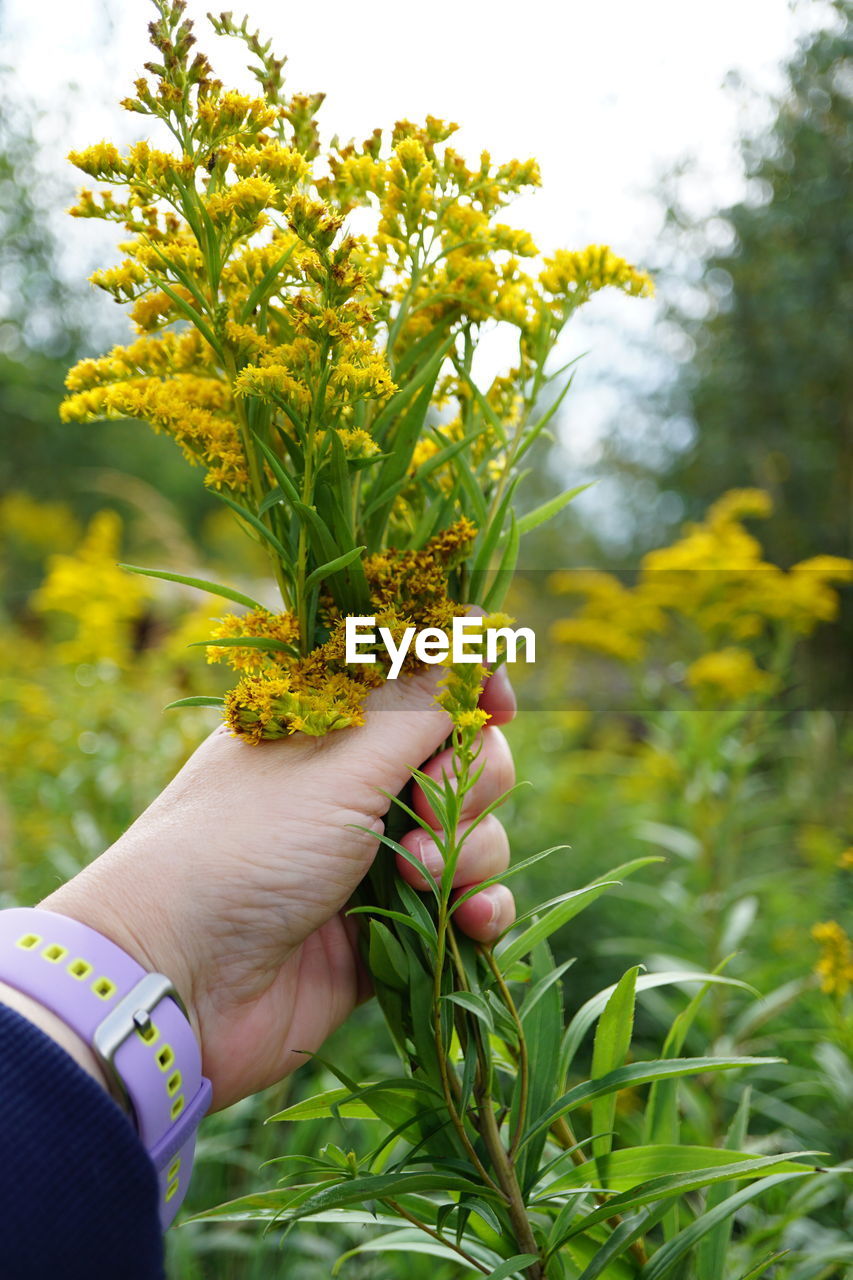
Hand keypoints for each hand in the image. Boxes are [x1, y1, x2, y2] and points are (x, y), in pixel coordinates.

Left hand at [41, 668, 516, 1108]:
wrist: (183, 980)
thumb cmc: (249, 843)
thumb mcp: (343, 760)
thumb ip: (424, 699)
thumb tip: (476, 622)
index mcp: (335, 721)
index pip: (426, 681)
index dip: (472, 686)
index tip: (498, 706)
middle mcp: (358, 780)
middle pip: (465, 755)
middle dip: (472, 778)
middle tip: (424, 802)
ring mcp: (376, 854)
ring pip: (473, 831)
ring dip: (470, 851)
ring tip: (421, 878)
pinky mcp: (393, 925)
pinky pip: (468, 903)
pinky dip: (480, 908)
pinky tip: (469, 920)